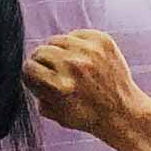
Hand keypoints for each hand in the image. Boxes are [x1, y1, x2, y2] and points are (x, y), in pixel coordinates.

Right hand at [21, 29, 150, 142]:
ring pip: (56, 40)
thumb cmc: (88, 116)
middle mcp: (74, 66)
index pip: (28, 67)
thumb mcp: (55, 114)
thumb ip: (37, 93)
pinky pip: (74, 34)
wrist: (122, 111)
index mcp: (60, 86)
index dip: (31, 75)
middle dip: (43, 63)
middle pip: (40, 51)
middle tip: (53, 73)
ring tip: (68, 65)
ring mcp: (89, 51)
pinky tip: (82, 57)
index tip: (36, 78)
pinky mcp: (101, 41)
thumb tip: (29, 73)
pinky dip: (75, 44)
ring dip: (58, 52)